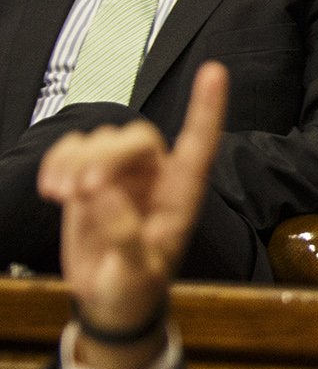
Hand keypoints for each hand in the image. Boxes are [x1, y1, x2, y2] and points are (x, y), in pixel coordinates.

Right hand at [39, 63, 226, 360]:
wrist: (109, 298)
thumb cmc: (134, 287)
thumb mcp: (134, 273)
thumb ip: (122, 235)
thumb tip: (100, 192)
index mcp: (180, 196)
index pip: (200, 145)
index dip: (207, 109)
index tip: (215, 70)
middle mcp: (154, 177)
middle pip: (135, 138)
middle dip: (105, 156)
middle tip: (79, 190)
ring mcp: (120, 173)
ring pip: (100, 139)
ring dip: (74, 162)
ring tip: (61, 197)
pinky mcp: (88, 175)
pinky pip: (72, 147)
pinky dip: (57, 161)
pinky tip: (51, 189)